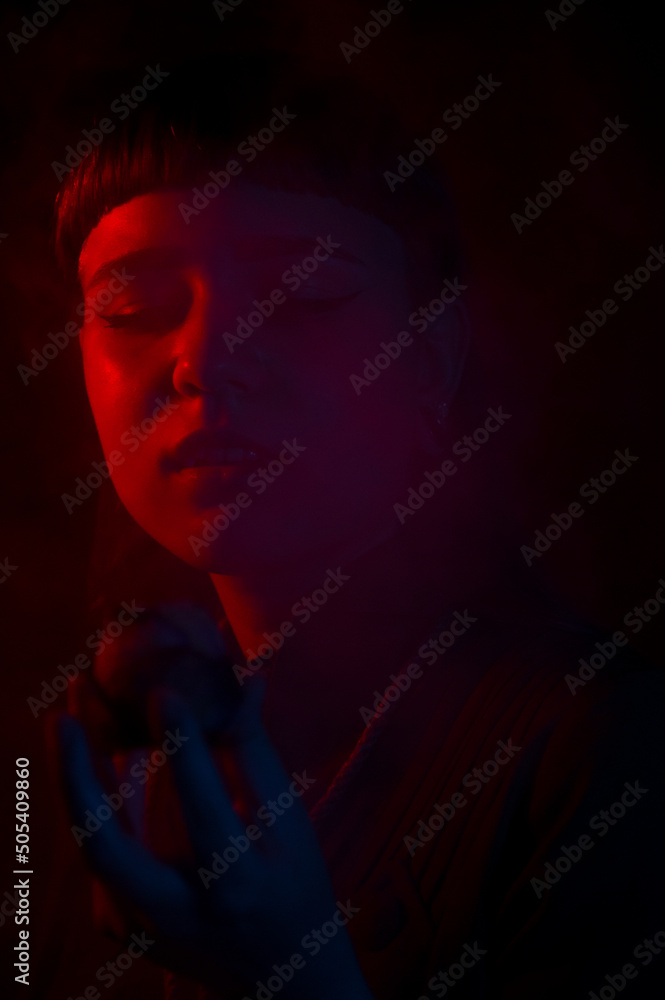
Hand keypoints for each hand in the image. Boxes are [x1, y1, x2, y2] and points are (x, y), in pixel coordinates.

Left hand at [55, 611, 372, 998]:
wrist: (280, 975)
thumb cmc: (293, 883)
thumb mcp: (288, 821)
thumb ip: (255, 752)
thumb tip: (248, 679)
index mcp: (237, 883)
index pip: (204, 808)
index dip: (184, 746)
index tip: (164, 691)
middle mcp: (179, 914)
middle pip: (107, 846)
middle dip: (77, 775)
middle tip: (65, 711)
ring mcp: (139, 928)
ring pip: (91, 846)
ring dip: (77, 777)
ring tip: (71, 713)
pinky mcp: (119, 927)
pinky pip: (98, 855)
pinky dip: (95, 803)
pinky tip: (97, 754)